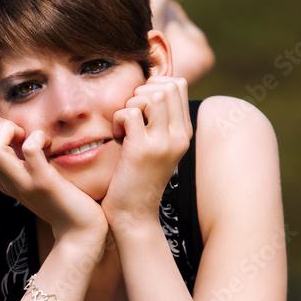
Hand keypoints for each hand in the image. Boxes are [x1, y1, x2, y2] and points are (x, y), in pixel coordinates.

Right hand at [0, 114, 108, 246]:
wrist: (79, 232)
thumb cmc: (62, 201)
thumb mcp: (34, 179)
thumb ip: (23, 161)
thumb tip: (22, 132)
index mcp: (2, 179)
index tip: (16, 134)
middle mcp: (6, 181)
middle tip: (21, 133)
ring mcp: (23, 183)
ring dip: (10, 130)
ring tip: (32, 138)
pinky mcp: (44, 183)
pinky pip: (30, 150)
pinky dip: (38, 137)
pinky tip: (50, 145)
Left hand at [102, 75, 191, 231]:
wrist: (133, 216)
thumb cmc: (137, 179)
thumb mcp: (155, 148)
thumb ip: (157, 122)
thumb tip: (147, 91)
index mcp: (184, 133)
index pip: (177, 85)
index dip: (153, 85)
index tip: (139, 108)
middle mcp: (179, 136)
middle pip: (166, 86)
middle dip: (141, 92)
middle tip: (129, 116)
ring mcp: (163, 143)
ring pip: (151, 96)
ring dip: (130, 104)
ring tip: (124, 127)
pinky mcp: (142, 150)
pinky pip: (129, 112)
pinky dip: (117, 119)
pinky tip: (116, 137)